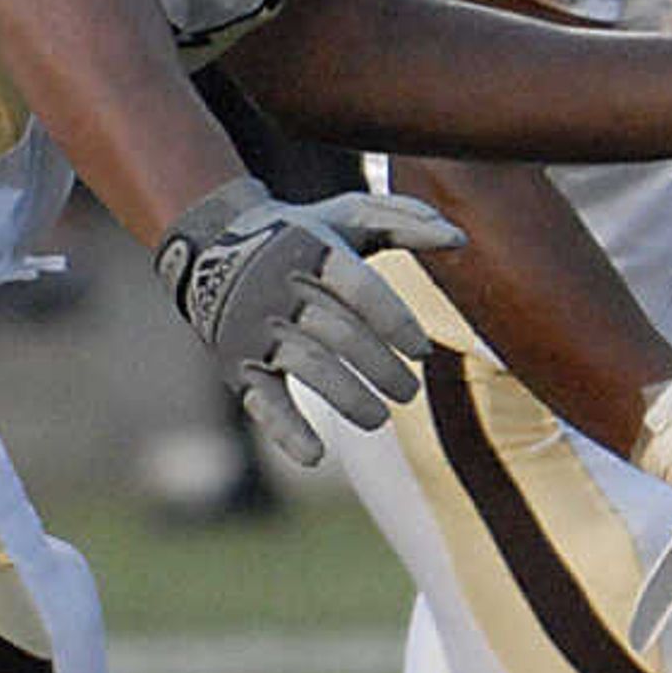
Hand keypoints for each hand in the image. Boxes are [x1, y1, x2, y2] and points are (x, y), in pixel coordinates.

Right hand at [156, 176, 467, 468]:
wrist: (211, 245)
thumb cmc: (302, 235)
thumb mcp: (348, 216)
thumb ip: (405, 220)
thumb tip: (460, 238)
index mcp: (312, 250)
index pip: (360, 288)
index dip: (395, 322)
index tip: (422, 351)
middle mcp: (280, 287)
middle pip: (340, 333)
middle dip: (382, 368)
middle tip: (410, 394)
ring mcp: (255, 327)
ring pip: (308, 366)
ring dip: (349, 398)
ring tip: (380, 419)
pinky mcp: (236, 362)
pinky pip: (262, 399)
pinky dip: (286, 430)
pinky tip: (316, 456)